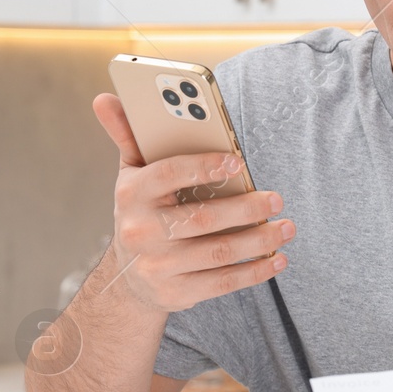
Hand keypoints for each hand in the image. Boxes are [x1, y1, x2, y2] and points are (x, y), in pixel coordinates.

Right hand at [93, 93, 293, 313]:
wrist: (127, 277)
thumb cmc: (142, 211)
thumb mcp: (132, 174)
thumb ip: (129, 136)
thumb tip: (105, 98)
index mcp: (132, 194)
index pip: (167, 175)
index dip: (202, 166)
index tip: (237, 161)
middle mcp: (141, 232)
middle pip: (202, 218)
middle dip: (246, 208)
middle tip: (278, 199)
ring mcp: (157, 267)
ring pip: (218, 253)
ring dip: (259, 241)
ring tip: (287, 228)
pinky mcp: (176, 293)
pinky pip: (222, 282)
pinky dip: (255, 272)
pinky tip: (278, 259)